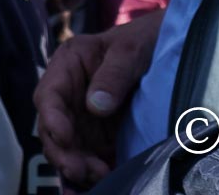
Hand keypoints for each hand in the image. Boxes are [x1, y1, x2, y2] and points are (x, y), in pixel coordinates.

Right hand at [34, 8, 162, 187]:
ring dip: (77, 166)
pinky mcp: (101, 134)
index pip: (49, 95)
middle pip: (54, 128)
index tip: (64, 137)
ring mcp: (84, 116)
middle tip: (80, 171)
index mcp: (69, 65)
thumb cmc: (144, 39)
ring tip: (98, 178)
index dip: (52, 119)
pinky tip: (105, 180)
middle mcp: (70, 93)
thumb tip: (96, 106)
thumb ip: (113, 74)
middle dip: (63, 152)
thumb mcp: (131, 49)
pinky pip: (90, 156)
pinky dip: (93, 171)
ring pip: (69, 147)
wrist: (169, 46)